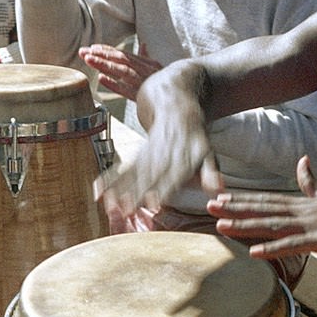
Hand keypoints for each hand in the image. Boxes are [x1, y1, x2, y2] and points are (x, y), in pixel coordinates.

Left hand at [80, 43, 163, 100]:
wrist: (179, 97)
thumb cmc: (166, 83)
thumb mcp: (157, 67)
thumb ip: (146, 57)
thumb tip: (143, 44)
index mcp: (145, 63)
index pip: (123, 54)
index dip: (107, 50)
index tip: (92, 48)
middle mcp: (144, 70)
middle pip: (119, 59)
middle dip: (100, 54)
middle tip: (83, 52)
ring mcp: (143, 82)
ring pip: (121, 70)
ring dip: (104, 64)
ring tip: (88, 59)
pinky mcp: (142, 95)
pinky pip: (126, 89)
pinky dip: (114, 84)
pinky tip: (101, 79)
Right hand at [95, 90, 222, 222]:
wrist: (175, 106)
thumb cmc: (196, 140)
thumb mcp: (209, 154)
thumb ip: (211, 174)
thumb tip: (219, 190)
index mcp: (183, 159)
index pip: (172, 177)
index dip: (163, 189)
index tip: (153, 203)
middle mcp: (163, 157)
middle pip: (148, 178)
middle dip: (135, 194)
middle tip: (124, 210)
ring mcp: (148, 155)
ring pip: (132, 174)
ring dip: (118, 190)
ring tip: (107, 206)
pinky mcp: (137, 154)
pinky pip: (122, 167)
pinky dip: (109, 179)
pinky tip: (97, 191)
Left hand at [208, 155, 316, 260]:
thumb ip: (312, 184)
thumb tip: (302, 160)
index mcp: (305, 204)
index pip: (269, 199)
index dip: (244, 198)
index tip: (220, 197)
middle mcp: (305, 212)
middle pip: (265, 209)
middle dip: (236, 208)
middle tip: (208, 207)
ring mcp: (313, 226)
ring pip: (273, 225)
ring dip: (246, 226)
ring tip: (221, 226)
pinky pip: (293, 246)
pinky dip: (273, 250)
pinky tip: (254, 253)